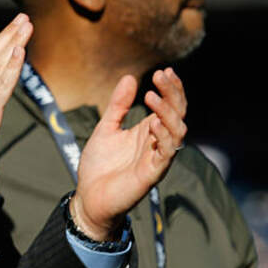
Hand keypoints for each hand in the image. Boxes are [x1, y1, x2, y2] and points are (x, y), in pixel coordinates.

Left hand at [73, 68, 186, 239]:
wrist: (89, 197)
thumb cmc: (99, 165)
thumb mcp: (106, 128)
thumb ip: (118, 105)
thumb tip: (130, 77)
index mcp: (148, 131)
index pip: (170, 106)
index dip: (171, 89)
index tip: (164, 71)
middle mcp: (157, 142)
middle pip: (177, 114)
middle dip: (173, 94)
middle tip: (161, 76)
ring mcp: (157, 158)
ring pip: (178, 132)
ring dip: (168, 112)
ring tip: (151, 96)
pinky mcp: (152, 173)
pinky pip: (167, 153)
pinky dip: (163, 136)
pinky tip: (153, 123)